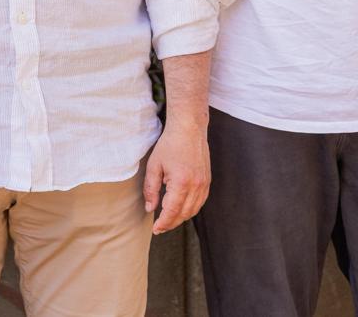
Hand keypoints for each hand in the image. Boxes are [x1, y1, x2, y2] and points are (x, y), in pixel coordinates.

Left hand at [143, 118, 210, 233]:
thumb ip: (151, 189)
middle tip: (160, 227)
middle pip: (184, 214)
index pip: (172, 211)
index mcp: (181, 182)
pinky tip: (181, 208)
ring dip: (181, 218)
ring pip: (194, 210)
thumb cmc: (170, 144)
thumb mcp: (154, 166)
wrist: (189, 128)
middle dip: (171, 223)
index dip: (163, 223)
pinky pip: (200, 201)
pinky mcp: (207, 180)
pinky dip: (191, 209)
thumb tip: (150, 208)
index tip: (155, 229)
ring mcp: (204, 183)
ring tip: (169, 220)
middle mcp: (196, 185)